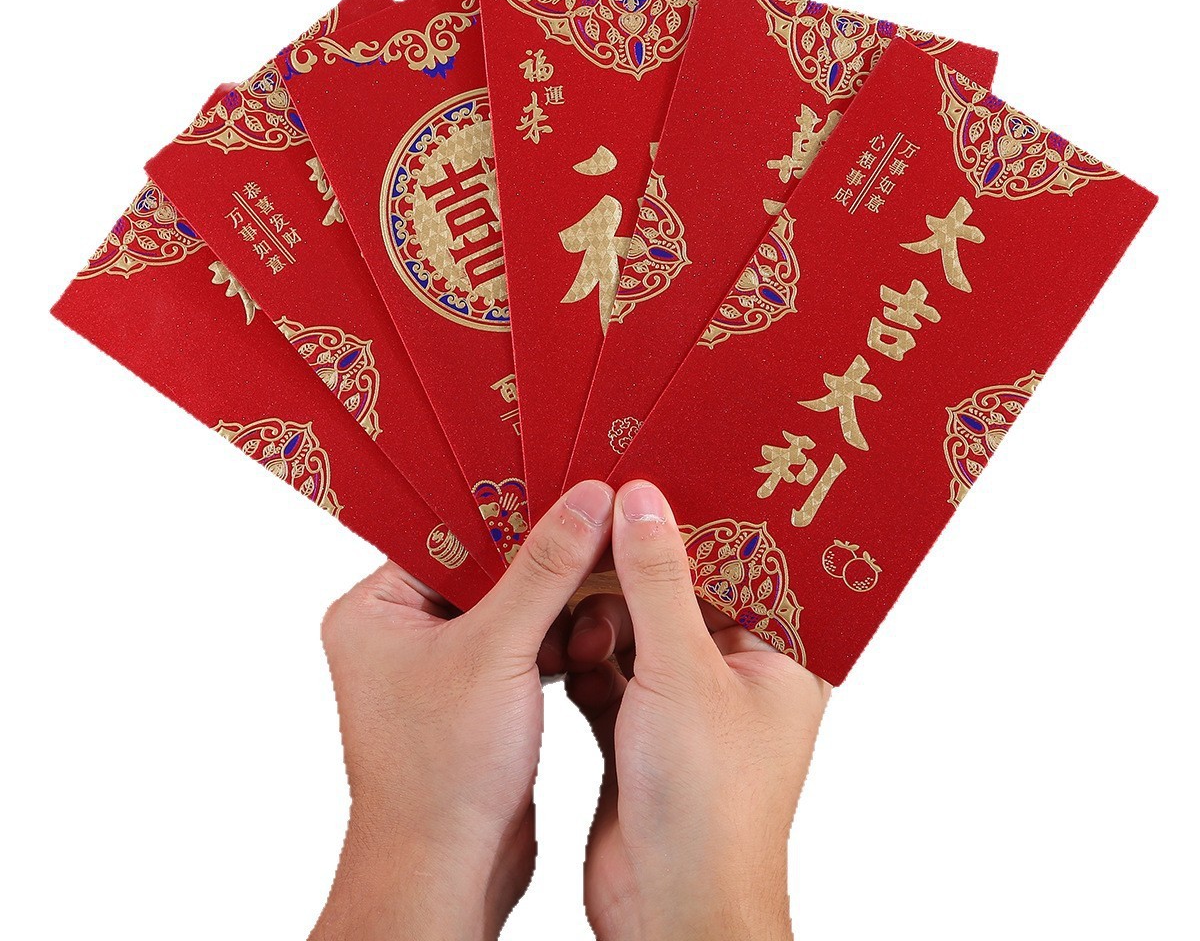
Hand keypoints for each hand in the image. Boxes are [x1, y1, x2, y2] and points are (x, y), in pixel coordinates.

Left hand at [311, 480, 614, 940]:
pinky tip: (595, 633)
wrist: (445, 875)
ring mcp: (440, 667)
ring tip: (605, 583)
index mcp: (375, 609)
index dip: (511, 508)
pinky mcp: (477, 697)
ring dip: (557, 602)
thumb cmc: (441, 774)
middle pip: (486, 566)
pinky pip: (523, 645)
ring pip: (510, 607)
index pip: (449, 533)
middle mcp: (400, 631)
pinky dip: (558, 639)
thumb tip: (589, 500)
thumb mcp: (498, 652)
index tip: (569, 482)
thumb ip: (544, 570)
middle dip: (543, 557)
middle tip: (599, 525)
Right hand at [566, 480, 829, 940]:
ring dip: (600, 621)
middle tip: (590, 529)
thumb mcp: (682, 672)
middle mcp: (736, 675)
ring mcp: (684, 704)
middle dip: (632, 571)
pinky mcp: (638, 730)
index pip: (744, 564)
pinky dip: (582, 659)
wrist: (670, 912)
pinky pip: (606, 670)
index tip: (651, 476)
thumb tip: (640, 498)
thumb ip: (659, 580)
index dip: (699, 520)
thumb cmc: (709, 805)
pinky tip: (561, 653)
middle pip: (680, 591)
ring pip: (636, 629)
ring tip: (576, 622)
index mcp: (779, 656)